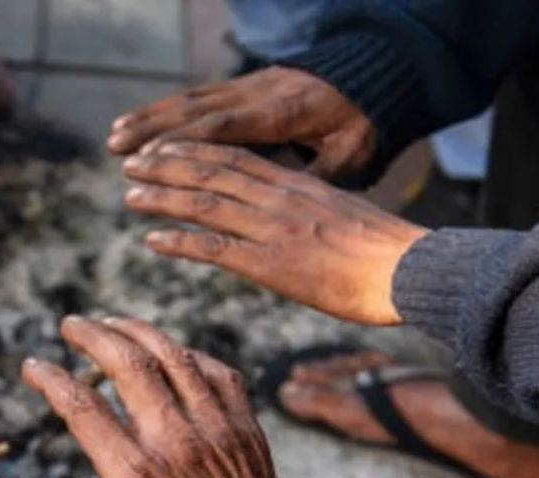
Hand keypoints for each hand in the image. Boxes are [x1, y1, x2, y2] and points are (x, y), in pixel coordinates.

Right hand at [21, 317, 284, 477]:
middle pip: (128, 365)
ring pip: (174, 357)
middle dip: (93, 336)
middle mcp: (174, 441)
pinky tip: (173, 353)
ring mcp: (215, 430)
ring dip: (138, 332)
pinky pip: (217, 373)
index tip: (34, 366)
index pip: (83, 408)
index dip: (52, 379)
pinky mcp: (245, 429)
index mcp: (135, 474)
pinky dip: (190, 355)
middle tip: (72, 325)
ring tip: (112, 323)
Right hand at [107, 67, 375, 179]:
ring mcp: (248, 87)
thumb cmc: (363, 123)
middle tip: (116, 148)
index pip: (225, 127)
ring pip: (191, 101)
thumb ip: (317, 176)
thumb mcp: (351, 154)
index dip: (185, 142)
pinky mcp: (243, 86)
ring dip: (150, 118)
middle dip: (153, 129)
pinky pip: (198, 97)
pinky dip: (166, 111)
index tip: (152, 158)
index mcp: (283, 113)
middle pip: (197, 111)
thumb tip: (292, 198)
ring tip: (114, 136)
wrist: (375, 73)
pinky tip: (141, 124)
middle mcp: (257, 95)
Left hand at [123, 142, 429, 325]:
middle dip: (167, 166)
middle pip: (212, 172)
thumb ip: (304, 209)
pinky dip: (179, 241)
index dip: (195, 151)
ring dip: (163, 198)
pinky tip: (153, 240)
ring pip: (205, 203)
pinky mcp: (269, 263)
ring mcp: (271, 229)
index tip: (165, 147)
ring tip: (131, 196)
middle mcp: (278, 198)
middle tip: (132, 164)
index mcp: (297, 183)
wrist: (407, 270)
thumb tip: (282, 219)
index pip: (236, 157)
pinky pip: (213, 248)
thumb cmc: (382, 252)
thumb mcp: (338, 214)